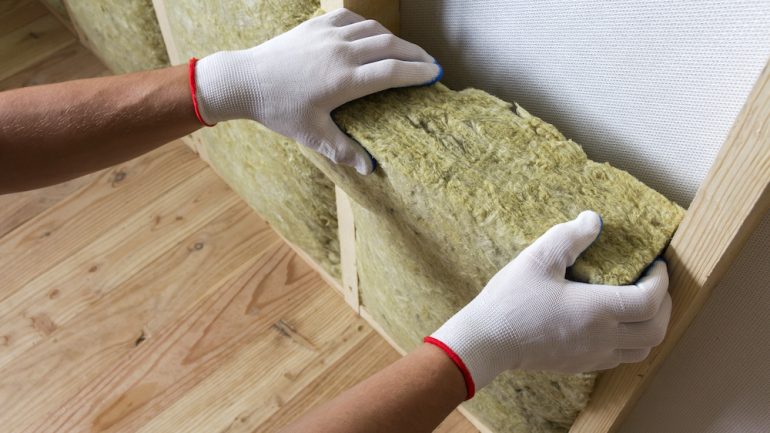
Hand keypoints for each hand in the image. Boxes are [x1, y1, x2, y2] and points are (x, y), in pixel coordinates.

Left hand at [193, 8, 441, 173]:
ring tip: (406, 51)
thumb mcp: (311, 134)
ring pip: (374, 29)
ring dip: (395, 39)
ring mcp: (329, 35)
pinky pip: (352, 19)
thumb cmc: (278, 109)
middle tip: (430, 62)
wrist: (244, 79)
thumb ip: (342, 150)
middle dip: (415, 53)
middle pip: (391, 46)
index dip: (417, 72)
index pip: (393, 71)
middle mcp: (341, 52)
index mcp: (345, 80)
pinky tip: (373, 34)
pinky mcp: (316, 25)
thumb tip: (369, 170)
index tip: (434, 74)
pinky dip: (369, 25)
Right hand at [426, 211, 671, 397]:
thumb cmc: (510, 300)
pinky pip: (619, 358)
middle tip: (655, 284)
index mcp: (596, 310)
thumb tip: (594, 219)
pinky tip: (612, 324)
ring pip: (642, 350)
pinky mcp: (580, 366)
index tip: (656, 265)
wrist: (486, 341)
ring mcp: (592, 356)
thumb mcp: (537, 259)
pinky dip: (629, 341)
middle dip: (664, 305)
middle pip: (656, 330)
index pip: (650, 300)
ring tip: (640, 306)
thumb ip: (569, 236)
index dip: (661, 281)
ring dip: (651, 327)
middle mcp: (602, 338)